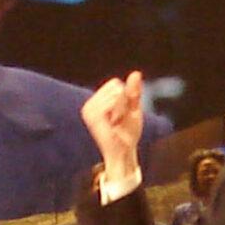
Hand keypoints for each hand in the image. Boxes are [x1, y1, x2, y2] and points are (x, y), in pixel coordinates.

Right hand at [81, 71, 146, 187]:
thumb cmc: (128, 133)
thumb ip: (134, 91)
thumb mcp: (133, 108)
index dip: (125, 97)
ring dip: (122, 109)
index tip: (123, 114)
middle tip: (120, 120)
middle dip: (124, 102)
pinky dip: (119, 111)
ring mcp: (89, 109)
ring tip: (116, 123)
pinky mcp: (92, 114)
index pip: (115, 83)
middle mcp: (90, 104)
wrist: (123, 152)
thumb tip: (136, 73)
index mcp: (97, 101)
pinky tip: (114, 123)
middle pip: (116, 87)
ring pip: (116, 94)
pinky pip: (113, 101)